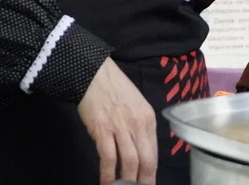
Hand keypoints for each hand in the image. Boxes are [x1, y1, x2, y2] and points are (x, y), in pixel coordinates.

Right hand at [77, 58, 157, 184]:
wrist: (94, 74)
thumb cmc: (115, 88)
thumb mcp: (136, 105)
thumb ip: (139, 127)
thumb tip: (137, 149)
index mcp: (148, 119)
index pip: (153, 152)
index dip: (151, 172)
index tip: (148, 183)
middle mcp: (138, 125)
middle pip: (145, 160)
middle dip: (143, 181)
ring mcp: (121, 128)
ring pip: (129, 162)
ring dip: (126, 181)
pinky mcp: (102, 131)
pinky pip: (108, 157)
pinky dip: (107, 173)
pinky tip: (106, 182)